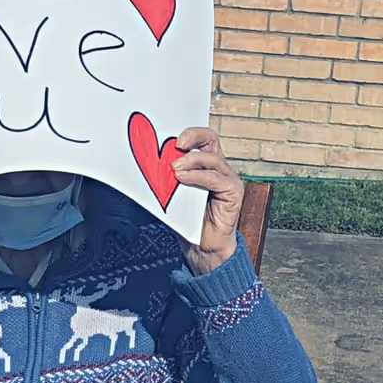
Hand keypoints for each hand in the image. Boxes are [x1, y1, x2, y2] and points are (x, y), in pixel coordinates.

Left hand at [172, 127, 244, 274]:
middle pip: (211, 140)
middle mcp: (219, 169)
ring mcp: (228, 179)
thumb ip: (167, 181)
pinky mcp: (232, 192)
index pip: (201, 140)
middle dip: (193, 137)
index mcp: (206, 166)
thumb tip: (149, 169)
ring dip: (191, 161)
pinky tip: (183, 178)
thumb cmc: (189, 223)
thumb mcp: (173, 196)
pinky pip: (215, 179)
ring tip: (174, 168)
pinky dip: (198, 177)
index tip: (171, 138)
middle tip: (176, 144)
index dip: (190, 134)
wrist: (202, 248)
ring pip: (212, 159)